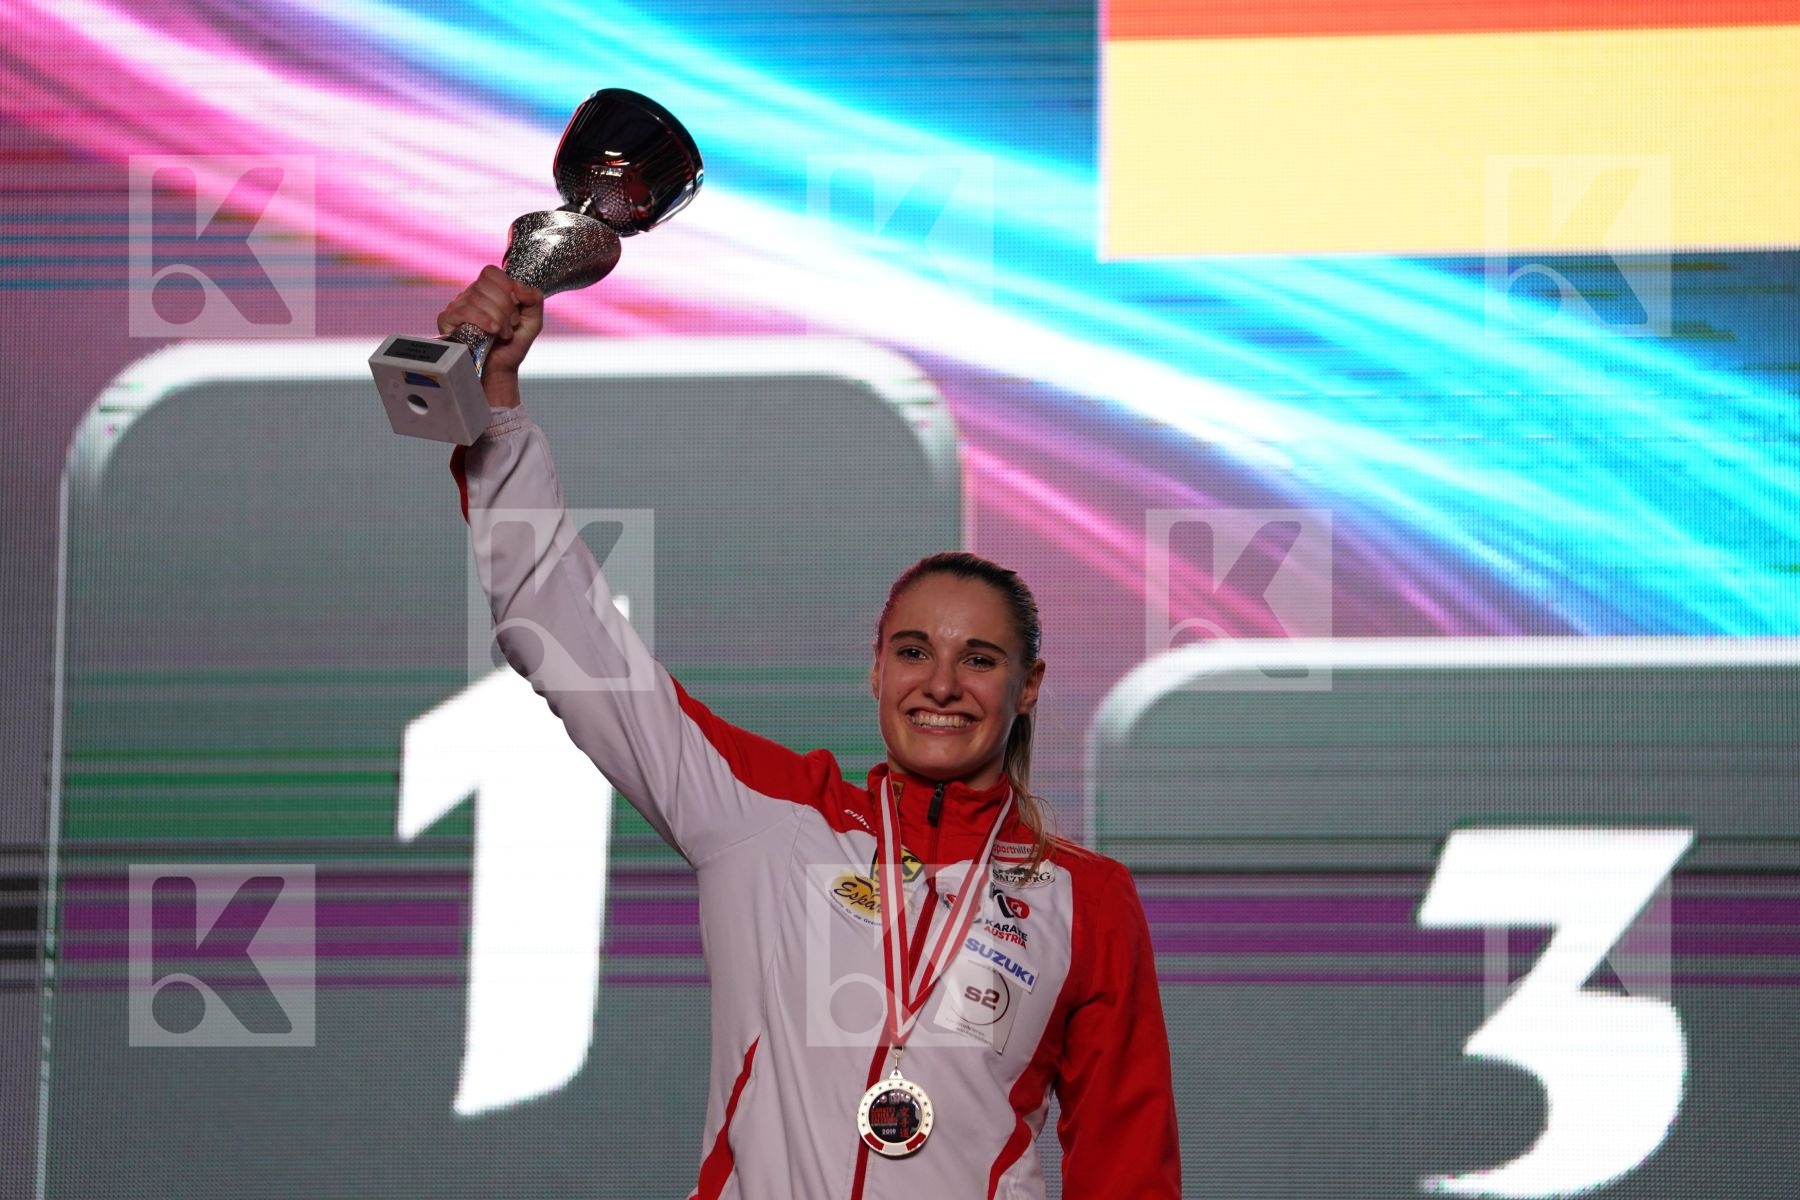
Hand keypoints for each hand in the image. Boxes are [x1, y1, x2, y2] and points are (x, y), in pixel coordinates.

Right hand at [435, 266, 544, 404]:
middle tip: (510, 325)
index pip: (491, 272)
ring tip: (502, 333)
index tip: (515, 308)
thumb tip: (517, 285)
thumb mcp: (533, 320)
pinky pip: (463, 311)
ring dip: (497, 319)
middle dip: (505, 308)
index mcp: (489, 290)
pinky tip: (491, 332)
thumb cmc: (513, 344)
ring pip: (476, 298)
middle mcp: (471, 295)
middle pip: (485, 285)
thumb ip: (534, 298)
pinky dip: (482, 320)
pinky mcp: (447, 320)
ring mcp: (457, 306)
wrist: (501, 369)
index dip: (507, 288)